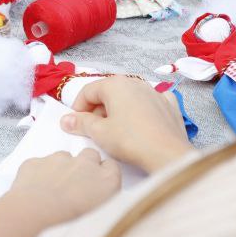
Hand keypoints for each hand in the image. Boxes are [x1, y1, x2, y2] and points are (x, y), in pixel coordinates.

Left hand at [0, 148, 120, 225]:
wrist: (36, 216)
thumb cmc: (70, 224)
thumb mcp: (102, 218)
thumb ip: (106, 201)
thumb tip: (102, 199)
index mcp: (106, 179)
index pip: (111, 166)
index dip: (104, 174)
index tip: (98, 184)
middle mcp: (85, 163)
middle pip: (90, 155)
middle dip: (85, 166)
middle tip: (77, 185)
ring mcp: (59, 159)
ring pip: (63, 157)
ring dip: (61, 168)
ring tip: (54, 190)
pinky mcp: (37, 161)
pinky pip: (40, 164)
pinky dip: (39, 173)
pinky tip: (36, 190)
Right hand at [61, 77, 194, 173]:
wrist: (168, 154)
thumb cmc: (130, 140)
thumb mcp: (99, 133)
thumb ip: (81, 123)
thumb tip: (65, 119)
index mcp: (115, 84)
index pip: (88, 91)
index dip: (78, 107)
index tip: (77, 124)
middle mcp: (135, 82)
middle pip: (108, 93)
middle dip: (98, 109)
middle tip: (95, 130)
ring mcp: (155, 92)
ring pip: (129, 97)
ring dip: (118, 110)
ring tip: (116, 130)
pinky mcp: (170, 105)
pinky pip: (150, 102)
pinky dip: (142, 109)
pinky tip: (142, 122)